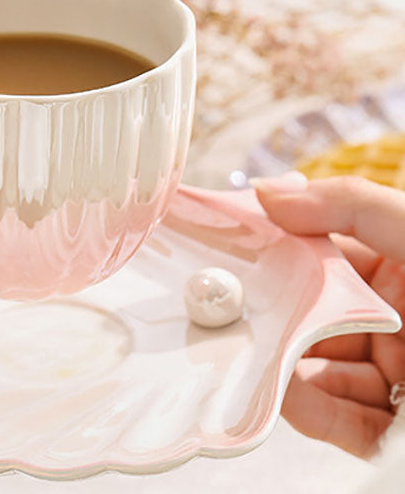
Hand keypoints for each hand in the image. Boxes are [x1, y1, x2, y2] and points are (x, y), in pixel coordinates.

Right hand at [254, 173, 404, 456]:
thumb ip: (346, 204)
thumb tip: (265, 189)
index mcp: (399, 267)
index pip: (320, 252)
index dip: (275, 245)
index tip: (232, 241)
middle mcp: (391, 318)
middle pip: (311, 311)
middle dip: (271, 307)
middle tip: (229, 301)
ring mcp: (392, 374)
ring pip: (316, 365)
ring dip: (280, 359)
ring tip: (246, 348)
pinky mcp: (393, 428)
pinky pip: (337, 417)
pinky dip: (303, 405)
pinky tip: (279, 388)